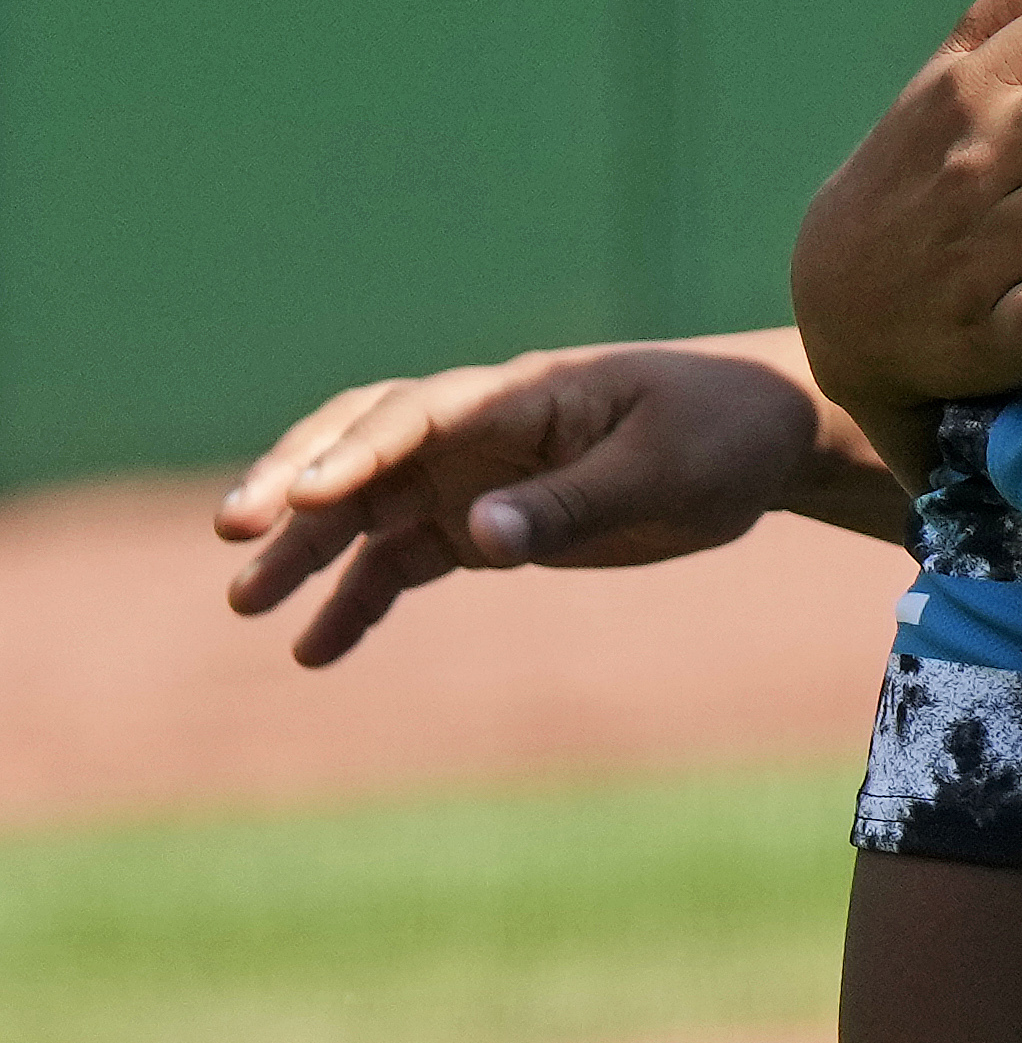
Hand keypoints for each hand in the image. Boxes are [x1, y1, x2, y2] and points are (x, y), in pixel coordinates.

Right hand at [211, 331, 895, 665]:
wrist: (764, 443)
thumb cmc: (722, 434)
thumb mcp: (663, 471)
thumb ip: (571, 504)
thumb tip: (479, 539)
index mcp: (518, 396)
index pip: (412, 415)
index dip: (353, 452)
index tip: (302, 496)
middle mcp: (480, 430)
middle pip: (362, 449)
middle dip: (295, 485)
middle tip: (236, 534)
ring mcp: (477, 476)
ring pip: (369, 509)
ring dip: (308, 551)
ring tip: (248, 604)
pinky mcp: (491, 525)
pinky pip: (406, 558)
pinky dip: (359, 597)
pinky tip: (316, 646)